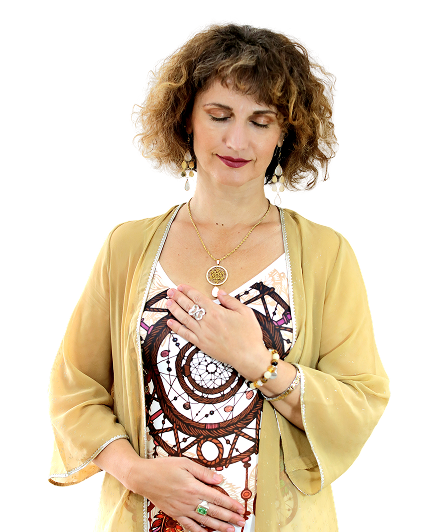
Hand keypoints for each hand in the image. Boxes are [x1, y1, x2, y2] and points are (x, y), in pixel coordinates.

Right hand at [127, 456, 245, 531]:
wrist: (144, 477)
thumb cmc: (164, 467)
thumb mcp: (185, 463)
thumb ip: (204, 472)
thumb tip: (220, 478)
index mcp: (193, 487)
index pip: (217, 498)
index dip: (230, 504)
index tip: (240, 508)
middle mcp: (189, 501)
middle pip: (214, 511)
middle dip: (229, 518)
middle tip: (241, 522)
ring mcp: (182, 510)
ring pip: (204, 521)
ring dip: (219, 527)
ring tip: (231, 531)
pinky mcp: (175, 514)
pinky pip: (189, 526)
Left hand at [166, 284, 268, 379]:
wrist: (248, 356)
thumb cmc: (249, 334)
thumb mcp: (245, 312)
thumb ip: (230, 300)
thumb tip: (219, 292)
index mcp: (217, 312)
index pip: (198, 298)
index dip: (188, 291)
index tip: (181, 286)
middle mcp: (207, 322)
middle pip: (188, 306)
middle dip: (178, 297)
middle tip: (170, 291)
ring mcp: (202, 334)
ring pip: (184, 319)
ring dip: (174, 310)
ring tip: (167, 303)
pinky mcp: (201, 344)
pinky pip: (185, 334)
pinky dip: (176, 328)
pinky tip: (169, 323)